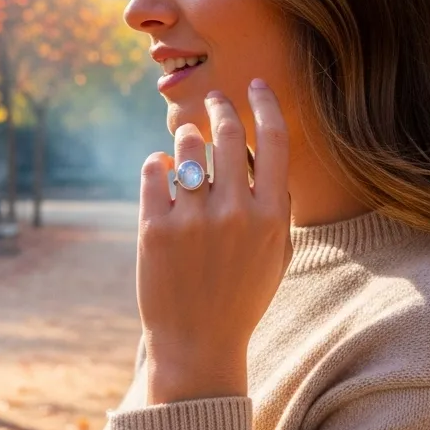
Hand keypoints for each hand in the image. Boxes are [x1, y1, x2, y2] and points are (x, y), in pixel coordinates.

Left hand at [136, 78, 291, 404]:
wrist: (198, 343)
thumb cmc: (241, 293)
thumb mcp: (276, 251)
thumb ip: (275, 201)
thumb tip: (259, 147)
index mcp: (272, 217)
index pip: (274, 140)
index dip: (264, 103)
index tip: (253, 86)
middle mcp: (235, 213)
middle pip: (227, 133)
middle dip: (219, 107)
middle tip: (213, 100)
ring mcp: (193, 221)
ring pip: (186, 146)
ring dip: (186, 136)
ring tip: (187, 144)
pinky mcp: (154, 228)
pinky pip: (153, 169)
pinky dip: (157, 164)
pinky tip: (162, 172)